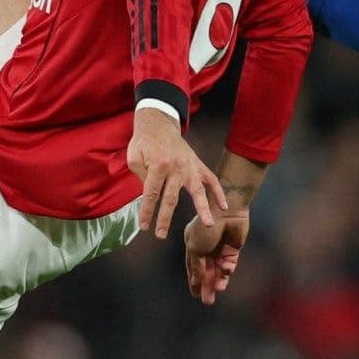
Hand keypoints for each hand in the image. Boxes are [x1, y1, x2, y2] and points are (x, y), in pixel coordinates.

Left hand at [127, 109, 226, 238]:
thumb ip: (141, 176)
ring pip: (197, 191)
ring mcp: (190, 167)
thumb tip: (151, 194)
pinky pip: (211, 179)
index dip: (147, 211)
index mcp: (159, 166)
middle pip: (171, 198)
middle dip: (165, 218)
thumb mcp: (134, 157)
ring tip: (209, 224)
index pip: (151, 194)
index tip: (144, 226)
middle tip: (160, 235)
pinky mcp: (198, 165)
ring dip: (203, 208)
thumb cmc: (145, 141)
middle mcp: (176, 168)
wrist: (159, 123)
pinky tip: (224, 205)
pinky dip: (218, 192)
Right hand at [184, 208, 249, 304]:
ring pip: (219, 270)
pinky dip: (228, 269)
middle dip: (207, 286)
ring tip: (218, 290)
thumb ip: (196, 266)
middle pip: (206, 272)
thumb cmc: (206, 227)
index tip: (195, 295)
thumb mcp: (195, 248)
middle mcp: (206, 248)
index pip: (193, 268)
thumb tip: (196, 282)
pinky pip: (230, 264)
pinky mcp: (233, 249)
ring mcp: (220, 249)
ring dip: (219, 281)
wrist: (227, 212)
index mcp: (193, 245)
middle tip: (207, 301)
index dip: (194, 282)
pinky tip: (226, 269)